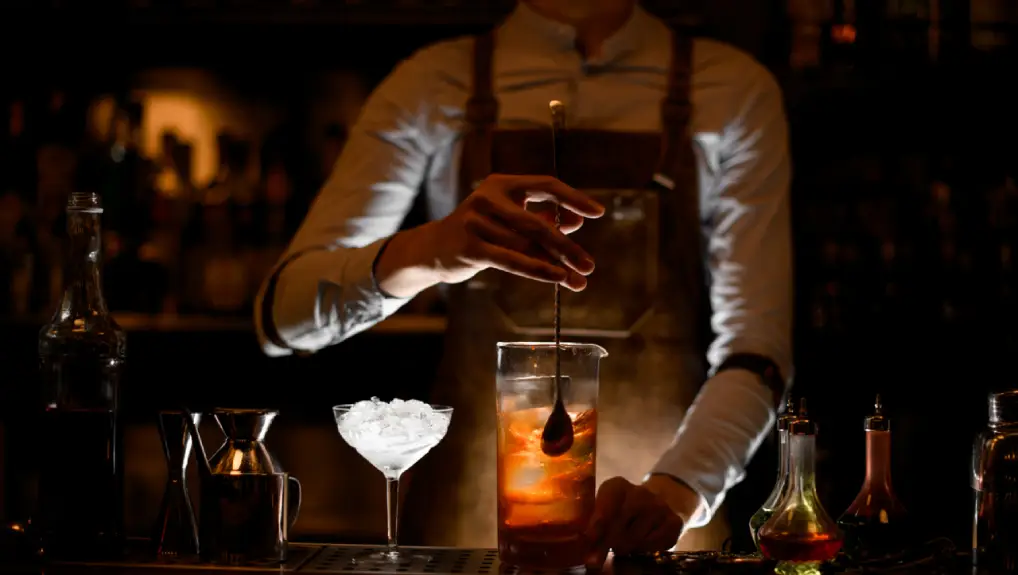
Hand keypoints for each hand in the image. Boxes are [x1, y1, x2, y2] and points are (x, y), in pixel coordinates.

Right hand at [423, 174, 603, 289]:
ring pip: (527, 246)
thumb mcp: (508, 218)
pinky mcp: (471, 247)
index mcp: (502, 184)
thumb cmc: (479, 231)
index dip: (573, 199)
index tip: (598, 213)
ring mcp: (477, 222)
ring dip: (556, 266)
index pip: (545, 184)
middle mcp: (489, 198)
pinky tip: (558, 278)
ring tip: (579, 280)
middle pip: (538, 223)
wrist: (433, 249)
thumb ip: (539, 218)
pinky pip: (513, 261)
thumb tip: (574, 223)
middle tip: (589, 265)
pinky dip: (539, 270)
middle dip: (567, 246)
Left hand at [584, 477, 684, 566]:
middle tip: (596, 559)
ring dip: (624, 547)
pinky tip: (639, 545)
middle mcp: (640, 492)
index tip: (590, 538)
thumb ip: (595, 526)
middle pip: (619, 524)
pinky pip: (652, 545)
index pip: (606, 505)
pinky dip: (642, 549)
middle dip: (606, 543)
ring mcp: (659, 506)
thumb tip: (589, 556)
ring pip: (635, 538)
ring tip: (621, 546)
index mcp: (617, 486)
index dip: (597, 523)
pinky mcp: (674, 521)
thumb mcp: (605, 509)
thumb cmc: (622, 509)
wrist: (657, 503)